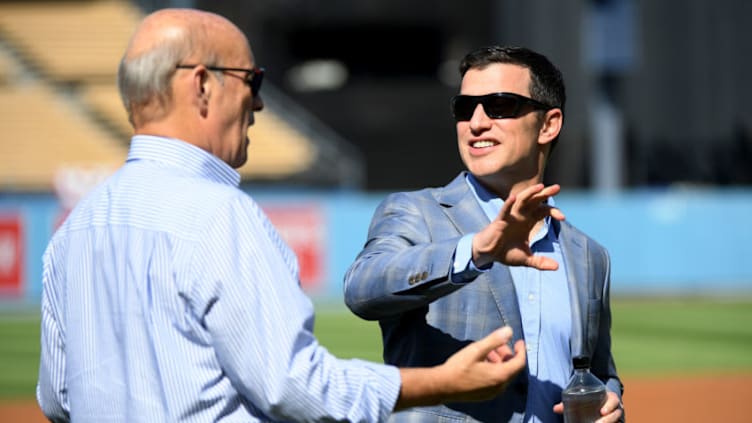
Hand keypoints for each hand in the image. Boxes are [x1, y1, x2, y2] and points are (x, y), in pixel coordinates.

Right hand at [395, 326, 525, 409]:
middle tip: (498, 344)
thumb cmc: (459, 367)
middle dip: (507, 354)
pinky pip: (496, 381)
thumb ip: (494, 340)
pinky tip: (481, 362)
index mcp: (500, 376)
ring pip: (503, 375)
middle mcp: (499, 387)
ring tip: (488, 351)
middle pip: (511, 369)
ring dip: (499, 361)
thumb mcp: (476, 350)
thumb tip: (509, 330)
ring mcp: (492, 392)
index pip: (519, 363)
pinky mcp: (484, 395)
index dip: (521, 350)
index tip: (519, 340)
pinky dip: (494, 370)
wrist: (442, 386)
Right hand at [472, 183, 564, 269]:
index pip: (544, 211)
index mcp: (528, 221)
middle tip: (557, 187)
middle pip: (535, 200)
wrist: (488, 254)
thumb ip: (540, 262)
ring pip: (521, 200)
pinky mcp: (499, 221)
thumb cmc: (506, 253)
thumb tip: (557, 267)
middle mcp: (521, 215)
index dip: (554, 211)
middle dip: (545, 193)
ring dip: (530, 193)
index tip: (563, 218)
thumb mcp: (526, 259)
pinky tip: (513, 198)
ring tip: (540, 186)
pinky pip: (504, 210)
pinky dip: (508, 204)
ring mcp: (510, 216)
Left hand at [553, 390, 623, 422]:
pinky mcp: (613, 421)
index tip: (602, 412)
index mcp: (608, 397)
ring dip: (609, 422)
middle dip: (609, 419)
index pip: (614, 399)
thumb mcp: (581, 398)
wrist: (599, 403)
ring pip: (616, 420)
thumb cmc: (589, 400)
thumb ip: (569, 403)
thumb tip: (555, 409)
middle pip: (616, 413)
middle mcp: (614, 407)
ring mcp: (615, 415)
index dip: (610, 405)